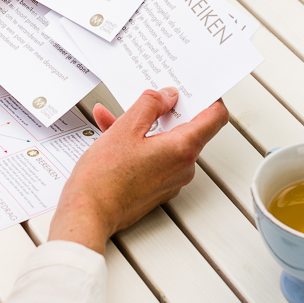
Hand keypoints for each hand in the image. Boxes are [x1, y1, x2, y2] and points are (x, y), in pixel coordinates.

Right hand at [48, 88, 228, 253]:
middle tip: (150, 98)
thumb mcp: (125, 128)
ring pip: (166, 143)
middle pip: (187, 129)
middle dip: (165, 112)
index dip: (209, 97)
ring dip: (144, 127)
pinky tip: (112, 135)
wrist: (88, 213)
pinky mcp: (156, 188)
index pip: (215, 117)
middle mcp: (182, 167)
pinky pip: (154, 158)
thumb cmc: (104, 179)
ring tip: (116, 118)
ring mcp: (170, 180)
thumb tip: (167, 96)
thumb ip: (151, 104)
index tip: (197, 88)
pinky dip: (138, 145)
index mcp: (182, 149)